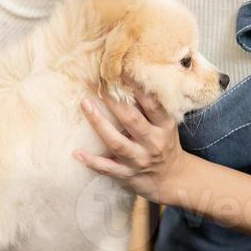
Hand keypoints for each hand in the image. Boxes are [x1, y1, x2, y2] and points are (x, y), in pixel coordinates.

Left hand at [73, 84, 186, 203]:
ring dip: (100, 124)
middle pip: (132, 120)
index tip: (122, 71)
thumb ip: (151, 107)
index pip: (152, 104)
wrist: (173, 179)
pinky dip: (92, 162)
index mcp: (164, 126)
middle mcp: (154, 143)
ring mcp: (140, 160)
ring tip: (86, 105)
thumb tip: (127, 77)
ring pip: (117, 143)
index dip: (137, 88)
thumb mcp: (166, 125)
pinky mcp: (128, 175)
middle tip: (98, 86)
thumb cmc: (165, 144)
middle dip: (114, 102)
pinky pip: (108, 169)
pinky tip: (77, 153)